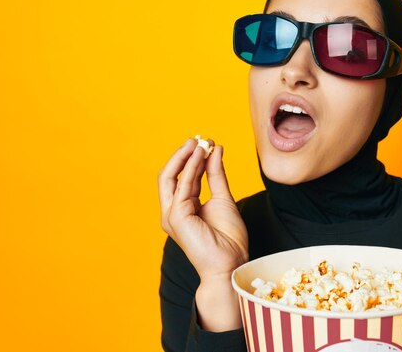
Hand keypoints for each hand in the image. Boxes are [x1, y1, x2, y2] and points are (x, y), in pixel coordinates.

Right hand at [158, 138, 248, 281]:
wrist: (231, 262)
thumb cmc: (228, 238)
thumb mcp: (223, 198)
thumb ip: (216, 175)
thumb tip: (214, 150)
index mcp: (183, 208)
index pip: (182, 178)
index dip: (193, 159)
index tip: (208, 143)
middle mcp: (173, 211)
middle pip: (170, 176)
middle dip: (183, 155)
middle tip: (198, 139)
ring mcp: (172, 215)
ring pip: (172, 177)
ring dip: (186, 157)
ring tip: (200, 142)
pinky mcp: (176, 216)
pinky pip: (182, 185)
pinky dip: (191, 167)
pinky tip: (201, 155)